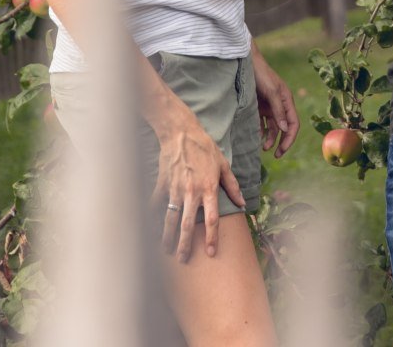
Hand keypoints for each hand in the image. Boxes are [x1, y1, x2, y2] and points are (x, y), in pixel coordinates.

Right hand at [149, 104, 243, 261]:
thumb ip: (232, 185)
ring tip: (166, 249)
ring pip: (170, 218)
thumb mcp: (223, 164)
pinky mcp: (162, 183)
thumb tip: (242, 203)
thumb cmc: (204, 147)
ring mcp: (174, 189)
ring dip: (167, 236)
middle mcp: (191, 192)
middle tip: (183, 259)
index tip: (211, 252)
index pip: (212, 219)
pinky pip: (156, 203)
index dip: (212, 237)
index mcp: (208, 189)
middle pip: (187, 224)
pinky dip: (153, 216)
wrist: (180, 132)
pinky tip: (150, 227)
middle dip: (185, 244)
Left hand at [250, 48, 298, 156]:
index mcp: (287, 101)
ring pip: (273, 127)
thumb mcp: (272, 92)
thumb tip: (285, 129)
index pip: (293, 124)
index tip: (282, 150)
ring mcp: (269, 106)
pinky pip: (261, 122)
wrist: (246, 63)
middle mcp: (280, 105)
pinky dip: (260, 131)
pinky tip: (255, 137)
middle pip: (284, 128)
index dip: (290, 138)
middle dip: (281, 142)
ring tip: (262, 148)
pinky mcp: (258, 106)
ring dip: (270, 138)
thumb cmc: (261, 75)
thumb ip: (278, 110)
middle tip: (275, 155)